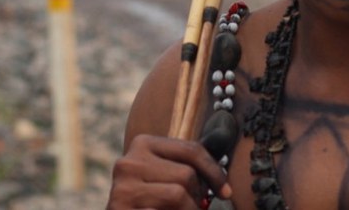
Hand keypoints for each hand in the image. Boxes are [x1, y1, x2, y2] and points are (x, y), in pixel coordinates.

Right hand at [107, 135, 230, 209]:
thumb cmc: (149, 200)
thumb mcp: (164, 176)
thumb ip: (185, 168)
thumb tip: (224, 181)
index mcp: (142, 144)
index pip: (190, 150)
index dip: (214, 172)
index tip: (226, 192)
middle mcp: (128, 163)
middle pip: (186, 175)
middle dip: (198, 197)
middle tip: (196, 208)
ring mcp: (122, 189)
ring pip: (178, 196)